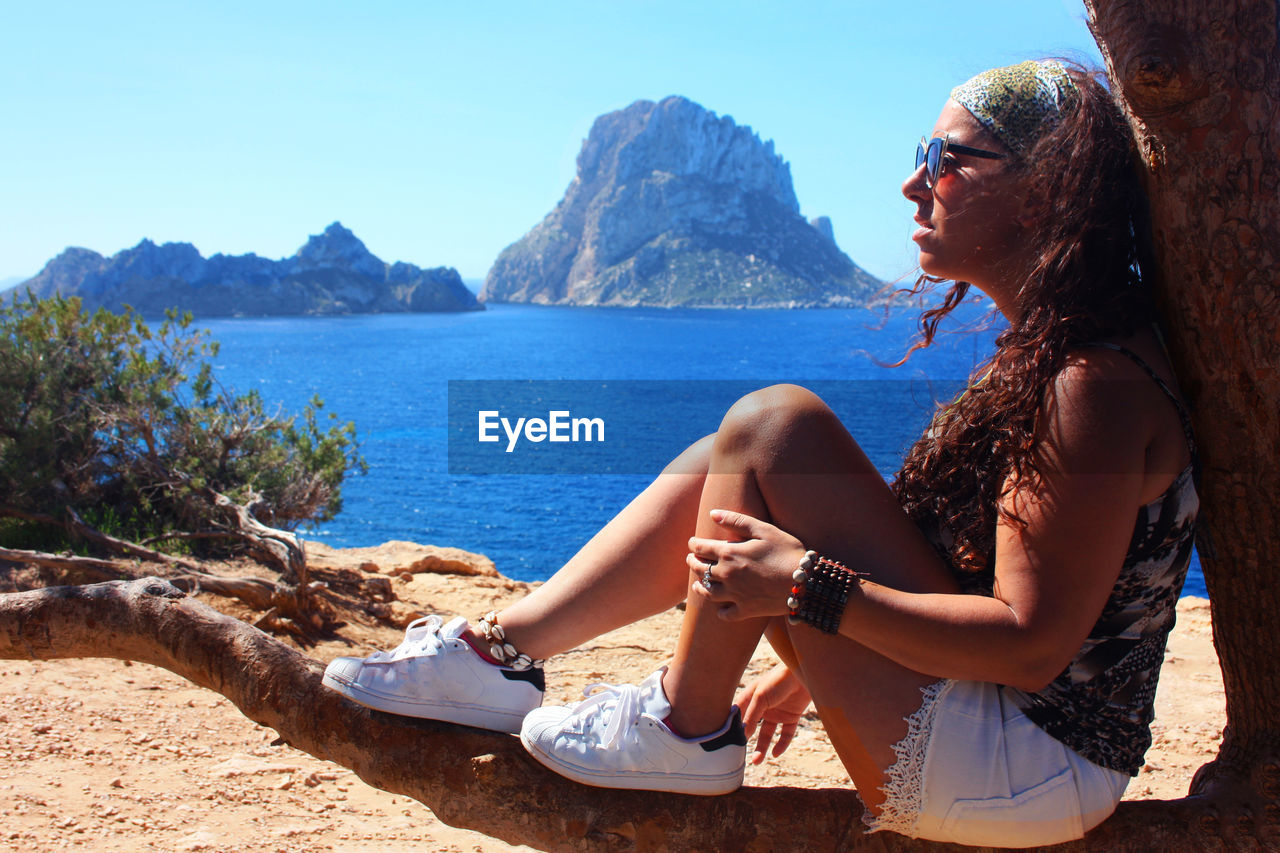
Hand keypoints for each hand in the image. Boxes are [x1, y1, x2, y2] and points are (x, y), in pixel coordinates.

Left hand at [687, 509, 805, 619]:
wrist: (806, 583)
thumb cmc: (787, 551)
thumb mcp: (764, 530)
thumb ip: (737, 520)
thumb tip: (713, 514)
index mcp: (729, 554)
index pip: (701, 548)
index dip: (694, 544)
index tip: (692, 543)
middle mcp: (727, 575)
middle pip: (701, 569)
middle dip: (693, 563)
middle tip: (691, 559)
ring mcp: (735, 594)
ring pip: (708, 593)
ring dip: (700, 588)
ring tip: (697, 585)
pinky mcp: (746, 610)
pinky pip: (726, 614)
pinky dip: (721, 612)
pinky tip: (721, 609)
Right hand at [735, 663, 811, 763]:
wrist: (803, 674)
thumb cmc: (778, 681)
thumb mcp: (760, 698)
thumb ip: (751, 716)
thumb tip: (743, 735)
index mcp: (751, 698)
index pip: (738, 715)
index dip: (732, 728)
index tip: (726, 743)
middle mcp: (762, 707)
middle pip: (752, 728)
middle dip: (746, 742)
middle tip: (740, 757)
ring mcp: (777, 712)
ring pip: (767, 734)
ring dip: (762, 747)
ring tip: (757, 761)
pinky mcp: (792, 716)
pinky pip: (785, 734)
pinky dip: (781, 744)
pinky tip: (776, 753)